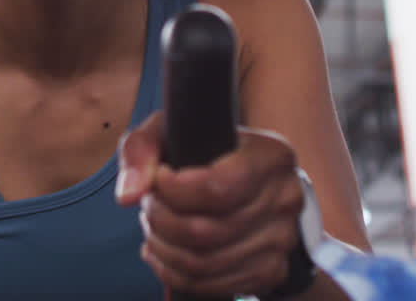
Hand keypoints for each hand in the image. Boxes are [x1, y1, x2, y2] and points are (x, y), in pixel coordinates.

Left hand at [116, 112, 305, 296]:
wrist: (247, 182)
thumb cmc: (204, 150)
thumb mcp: (170, 130)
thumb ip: (142, 150)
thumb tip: (129, 195)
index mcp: (271, 156)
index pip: (217, 188)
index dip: (173, 191)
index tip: (158, 179)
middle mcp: (285, 198)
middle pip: (206, 231)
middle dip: (161, 221)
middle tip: (150, 205)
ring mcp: (282, 240)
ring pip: (205, 264)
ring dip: (163, 248)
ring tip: (154, 226)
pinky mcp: (271, 271)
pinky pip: (212, 286)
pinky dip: (175, 272)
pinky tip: (164, 250)